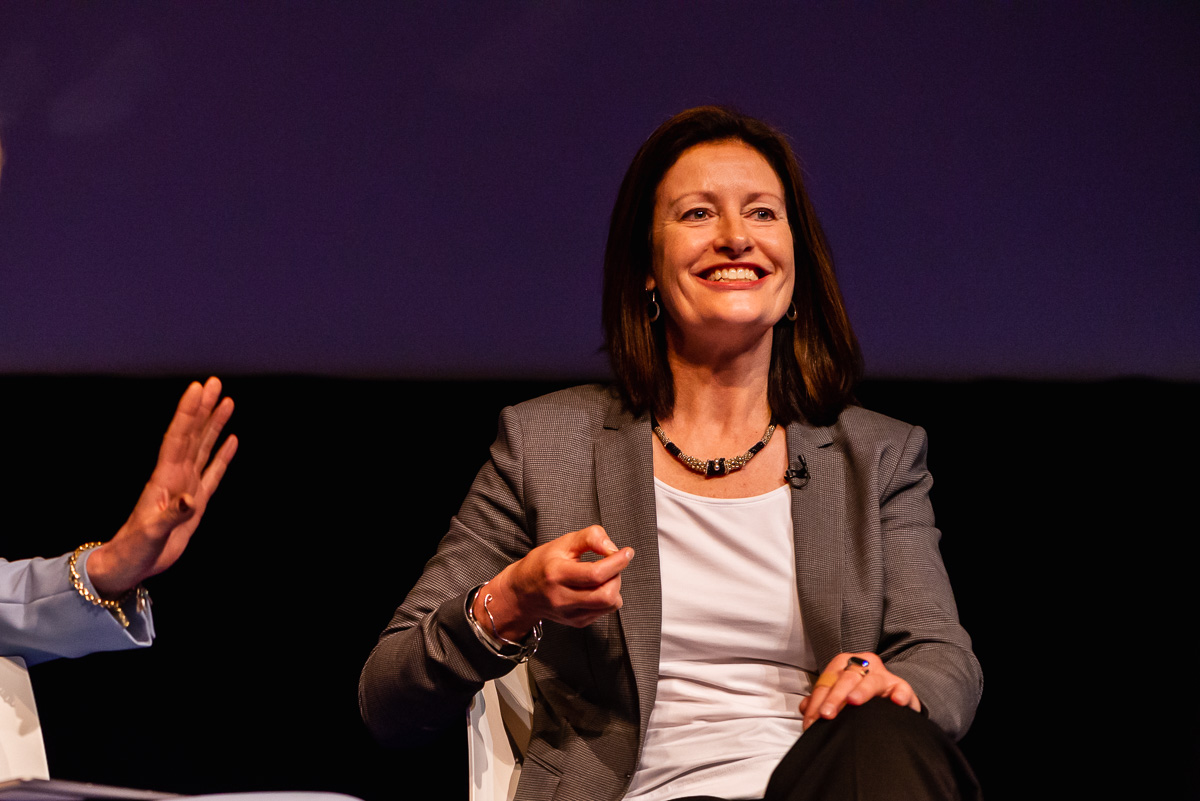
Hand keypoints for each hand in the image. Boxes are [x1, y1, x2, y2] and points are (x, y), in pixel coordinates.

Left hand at [87, 377, 237, 596]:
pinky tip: (231, 440)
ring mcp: (187, 487)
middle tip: (215, 383)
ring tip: (227, 401)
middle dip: (204, 408)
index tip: (198, 389)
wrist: (131, 564)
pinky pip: (213, 473)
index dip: (188, 413)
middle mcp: (176, 476)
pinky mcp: (196, 502)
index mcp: (165, 479)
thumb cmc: (135, 549)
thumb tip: (191, 499)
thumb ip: (171, 515)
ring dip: (214, 425)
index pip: (179, 438)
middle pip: (193, 435)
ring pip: (203, 448)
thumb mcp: (151, 534)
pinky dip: (222, 455)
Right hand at [475, 525, 633, 640]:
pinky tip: (595, 588)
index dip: (617, 562)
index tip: (626, 552)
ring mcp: (570, 614)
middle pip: (606, 595)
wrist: (522, 593)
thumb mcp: (563, 542)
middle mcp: (562, 598)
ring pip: (609, 605)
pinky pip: (604, 611)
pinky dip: (607, 597)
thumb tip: (613, 548)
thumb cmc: (543, 564)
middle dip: (617, 576)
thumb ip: (590, 537)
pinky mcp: (577, 622)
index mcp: (557, 574)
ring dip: (614, 588)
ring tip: (604, 576)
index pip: (595, 574)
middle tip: (612, 565)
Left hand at [800, 651, 920, 730]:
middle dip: (834, 698)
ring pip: (871, 681)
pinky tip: (895, 701)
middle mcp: (864, 665)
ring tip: (853, 701)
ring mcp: (883, 675)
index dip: (817, 701)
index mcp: (845, 664)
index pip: (827, 681)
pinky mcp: (901, 687)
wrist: (887, 697)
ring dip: (861, 691)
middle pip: (846, 679)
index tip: (811, 721)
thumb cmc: (857, 695)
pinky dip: (900, 695)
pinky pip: (902, 688)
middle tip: (826, 715)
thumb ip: (820, 699)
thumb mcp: (838, 695)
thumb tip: (805, 707)